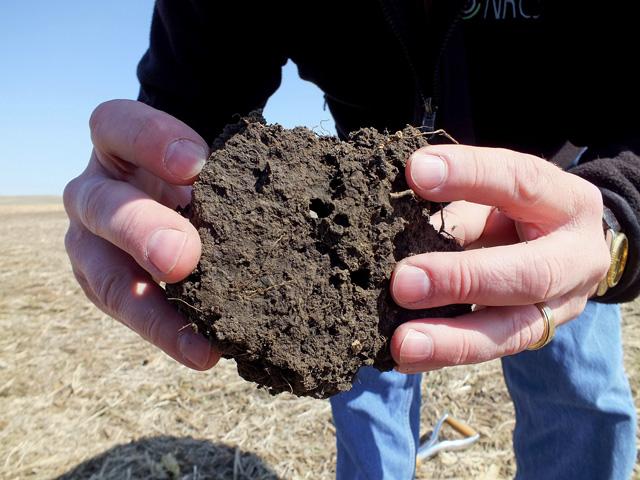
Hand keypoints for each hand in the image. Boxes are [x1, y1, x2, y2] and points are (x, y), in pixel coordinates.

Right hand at [63, 99, 218, 369]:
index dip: (150, 141)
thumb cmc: (197, 171)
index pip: (116, 126)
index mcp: (116, 145)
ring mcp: (94, 245)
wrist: (172, 194)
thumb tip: (293, 183)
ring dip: (151, 310)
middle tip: (181, 258)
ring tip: (200, 344)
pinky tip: (207, 351)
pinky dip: (170, 334)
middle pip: (101, 207)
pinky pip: (133, 315)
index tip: (197, 164)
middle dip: (141, 232)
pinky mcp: (106, 285)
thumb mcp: (203, 156)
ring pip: (106, 279)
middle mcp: (95, 194)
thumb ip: (228, 162)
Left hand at [390, 144, 610, 372]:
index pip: (521, 182)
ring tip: (404, 345)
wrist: (573, 250)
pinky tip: (405, 359)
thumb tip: (401, 234)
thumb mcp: (501, 198)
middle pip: (528, 275)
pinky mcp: (539, 336)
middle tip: (403, 284)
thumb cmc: (521, 215)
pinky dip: (445, 355)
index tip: (417, 172)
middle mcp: (577, 258)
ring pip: (513, 331)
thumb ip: (462, 212)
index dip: (470, 175)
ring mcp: (563, 307)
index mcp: (567, 203)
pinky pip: (492, 350)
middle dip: (462, 280)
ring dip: (453, 340)